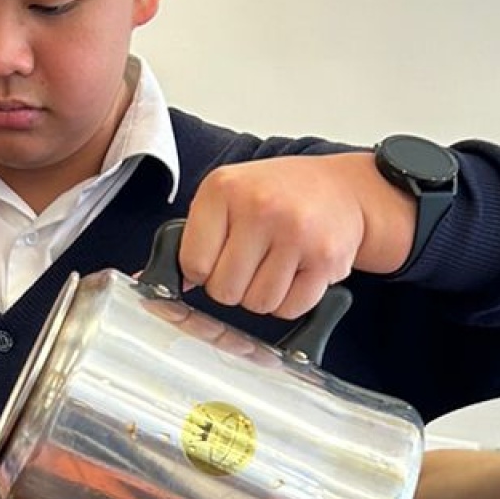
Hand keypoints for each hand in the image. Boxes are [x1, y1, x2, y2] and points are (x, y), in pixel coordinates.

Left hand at [179, 153, 413, 319]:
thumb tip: (157, 281)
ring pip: (258, 304)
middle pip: (224, 291)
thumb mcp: (229, 195)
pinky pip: (290, 309)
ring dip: (263, 296)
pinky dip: (290, 301)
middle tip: (251, 262)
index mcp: (224, 189)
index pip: (193, 263)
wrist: (342, 190)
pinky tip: (297, 272)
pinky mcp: (326, 259)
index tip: (218, 258)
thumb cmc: (278, 195)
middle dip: (234, 286)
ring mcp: (296, 233)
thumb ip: (195, 235)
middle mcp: (260, 208)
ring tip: (276, 265)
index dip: (203, 270)